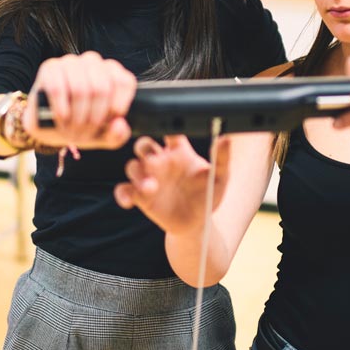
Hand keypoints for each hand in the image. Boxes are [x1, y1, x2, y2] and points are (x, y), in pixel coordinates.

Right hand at [23, 51, 135, 149]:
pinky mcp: (50, 68)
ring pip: (80, 89)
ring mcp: (71, 62)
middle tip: (84, 135)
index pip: (124, 82)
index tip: (106, 124)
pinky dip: (60, 109)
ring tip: (72, 131)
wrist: (50, 127)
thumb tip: (119, 125)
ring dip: (76, 117)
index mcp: (113, 72)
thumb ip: (118, 135)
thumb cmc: (82, 126)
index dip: (116, 108)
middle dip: (93, 119)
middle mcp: (93, 62)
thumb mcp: (104, 137)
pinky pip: (58, 88)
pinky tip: (62, 119)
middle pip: (102, 88)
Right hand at [115, 134, 230, 234]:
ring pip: (132, 167)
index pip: (170, 131)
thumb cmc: (207, 195)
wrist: (198, 224)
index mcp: (179, 151)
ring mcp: (148, 177)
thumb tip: (226, 138)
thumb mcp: (220, 177)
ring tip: (151, 186)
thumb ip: (221, 157)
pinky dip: (123, 194)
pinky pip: (124, 190)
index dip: (166, 125)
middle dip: (143, 148)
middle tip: (152, 159)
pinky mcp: (140, 196)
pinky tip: (130, 200)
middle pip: (144, 144)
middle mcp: (161, 160)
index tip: (167, 128)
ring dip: (138, 175)